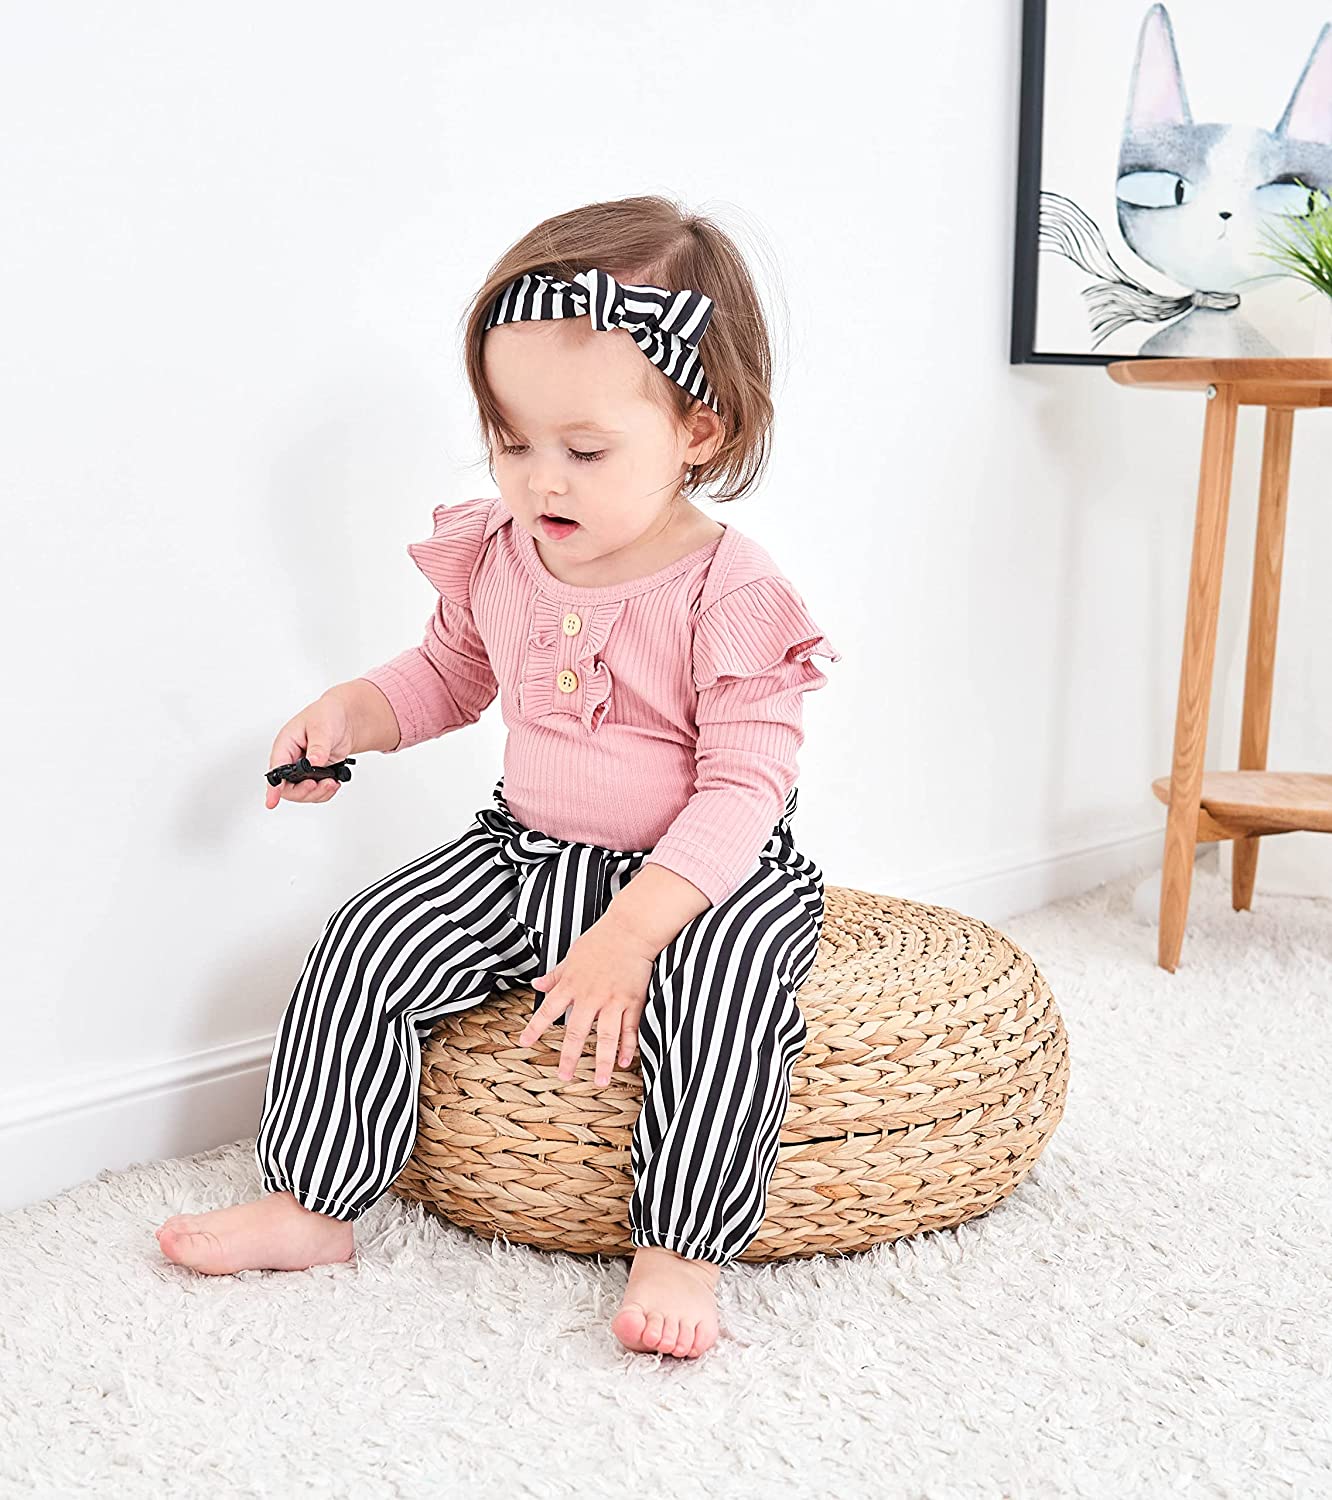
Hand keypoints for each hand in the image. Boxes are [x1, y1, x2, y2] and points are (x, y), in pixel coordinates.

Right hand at [265, 695, 355, 809]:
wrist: (344, 718)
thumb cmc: (326, 715)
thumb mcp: (321, 726)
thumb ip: (318, 746)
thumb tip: (312, 763)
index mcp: (285, 745)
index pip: (275, 770)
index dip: (273, 788)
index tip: (271, 801)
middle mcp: (291, 760)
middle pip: (287, 788)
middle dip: (304, 791)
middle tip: (321, 784)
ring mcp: (303, 769)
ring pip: (302, 793)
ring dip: (317, 793)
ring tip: (332, 783)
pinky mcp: (315, 775)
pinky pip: (315, 792)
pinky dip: (325, 792)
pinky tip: (334, 783)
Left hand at [518, 918, 657, 1085]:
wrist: (630, 930)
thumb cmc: (601, 940)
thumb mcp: (571, 956)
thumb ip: (555, 975)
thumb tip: (536, 984)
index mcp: (571, 985)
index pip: (547, 1011)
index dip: (534, 1028)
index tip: (524, 1043)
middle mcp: (589, 996)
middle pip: (576, 1032)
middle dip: (569, 1057)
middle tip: (564, 1076)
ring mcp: (612, 1001)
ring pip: (606, 1037)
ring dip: (602, 1062)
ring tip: (600, 1081)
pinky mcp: (632, 1001)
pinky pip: (629, 1029)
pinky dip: (627, 1047)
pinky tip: (624, 1062)